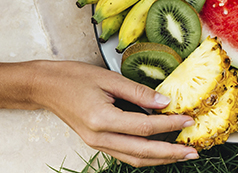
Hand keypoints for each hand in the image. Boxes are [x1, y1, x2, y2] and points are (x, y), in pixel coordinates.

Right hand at [34, 61, 197, 166]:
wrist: (45, 87)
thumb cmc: (72, 77)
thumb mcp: (108, 78)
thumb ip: (138, 91)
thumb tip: (164, 101)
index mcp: (102, 119)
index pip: (145, 127)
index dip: (170, 124)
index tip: (188, 119)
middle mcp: (99, 138)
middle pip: (142, 152)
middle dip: (170, 153)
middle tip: (193, 150)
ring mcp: (97, 144)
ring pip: (134, 159)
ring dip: (160, 159)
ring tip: (181, 154)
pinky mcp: (97, 143)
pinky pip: (125, 155)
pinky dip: (145, 155)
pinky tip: (159, 150)